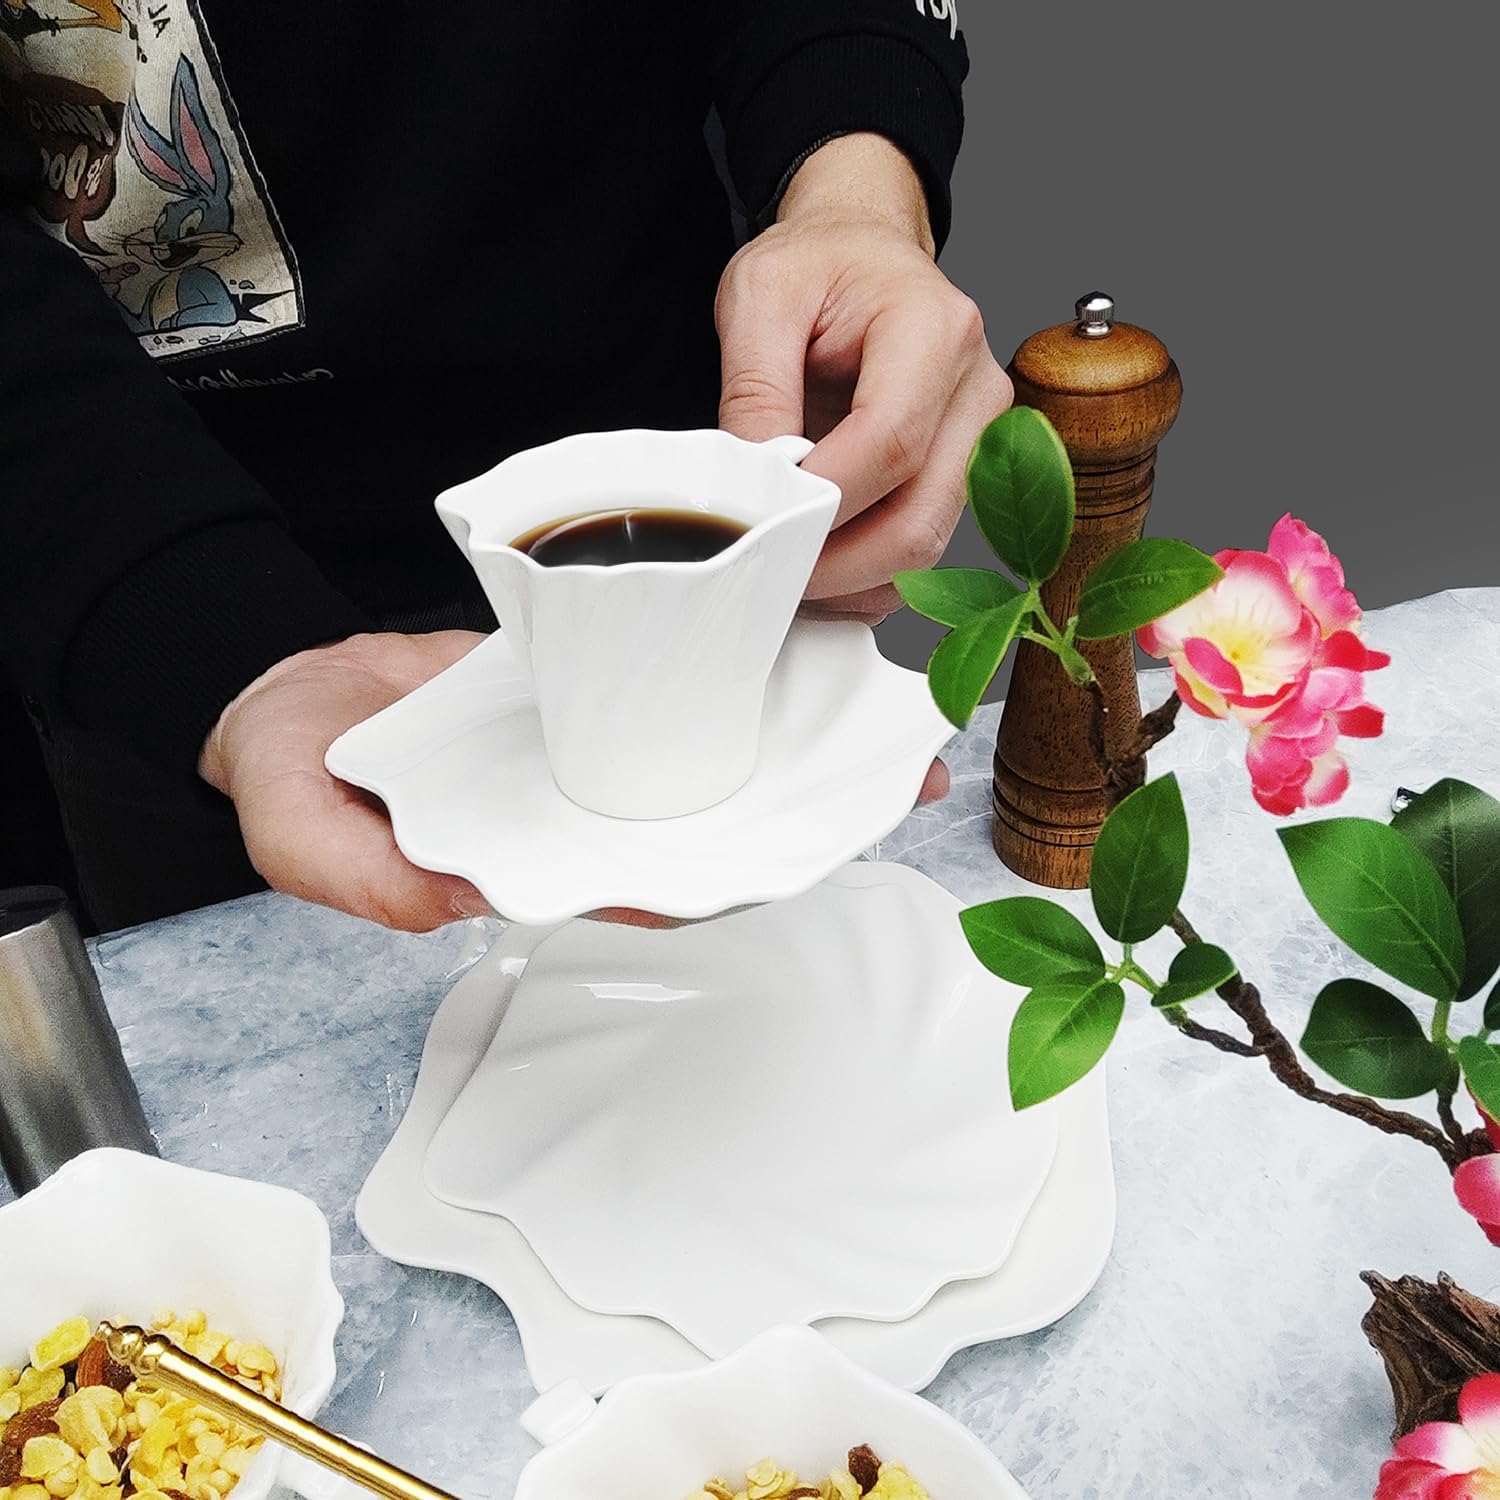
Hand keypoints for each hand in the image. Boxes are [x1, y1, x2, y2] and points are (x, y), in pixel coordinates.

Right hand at [201, 635, 949, 933]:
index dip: (726, 881)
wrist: (290, 687)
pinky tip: (797, 648)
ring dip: (786, 747)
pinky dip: (733, 670)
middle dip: (793, 816)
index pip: (643, 886)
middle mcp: (577, 813)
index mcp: (531, 859)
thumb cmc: (291, 761)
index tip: (805, 855)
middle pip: (699, 826)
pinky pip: (672, 683)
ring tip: (882, 725)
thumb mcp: (296, 827)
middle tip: (895, 785)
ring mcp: (590, 748)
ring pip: (701, 757)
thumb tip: (447, 902)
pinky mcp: (591, 682)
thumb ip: (358, 877)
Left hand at [715, 133, 1013, 625]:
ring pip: (924, 548)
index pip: (889, 443)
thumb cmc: (820, 268)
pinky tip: (819, 570)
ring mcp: (979, 442)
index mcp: (934, 331)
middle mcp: (975, 393)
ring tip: (782, 571)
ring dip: (849, 580)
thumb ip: (754, 390)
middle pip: (918, 516)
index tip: (762, 522)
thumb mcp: (760, 296)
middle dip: (835, 562)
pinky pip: (922, 555)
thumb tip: (753, 483)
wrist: (862, 255)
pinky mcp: (964, 478)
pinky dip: (867, 581)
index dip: (824, 500)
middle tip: (763, 568)